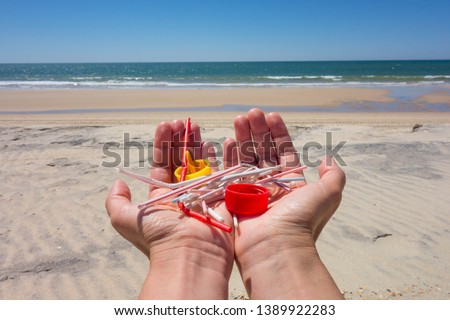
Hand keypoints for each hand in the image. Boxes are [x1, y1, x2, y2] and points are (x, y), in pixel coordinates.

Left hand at [106, 120, 233, 298]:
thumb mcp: (125, 219)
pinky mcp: (221, 195)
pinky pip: (220, 171)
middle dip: (180, 139)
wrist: (191, 254)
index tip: (165, 125)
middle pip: (181, 159)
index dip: (163, 144)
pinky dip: (218, 155)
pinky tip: (213, 140)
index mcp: (162, 196)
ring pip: (200, 162)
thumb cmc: (159, 236)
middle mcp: (182, 193)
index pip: (163, 164)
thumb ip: (117, 201)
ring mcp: (203, 192)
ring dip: (196, 142)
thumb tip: (118, 182)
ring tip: (194, 125)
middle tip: (181, 121)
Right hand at [223, 108, 345, 298]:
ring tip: (239, 118)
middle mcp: (271, 185)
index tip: (272, 115)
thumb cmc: (301, 219)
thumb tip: (329, 159)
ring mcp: (250, 190)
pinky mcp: (234, 197)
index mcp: (291, 183)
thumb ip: (334, 176)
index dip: (278, 133)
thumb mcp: (328, 195)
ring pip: (246, 158)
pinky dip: (229, 155)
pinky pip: (230, 172)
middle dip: (258, 130)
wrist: (275, 247)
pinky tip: (227, 140)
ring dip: (243, 137)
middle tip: (252, 112)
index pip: (284, 151)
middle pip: (262, 151)